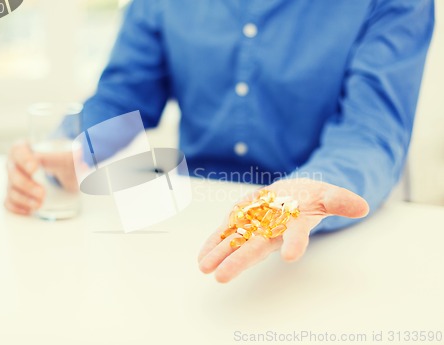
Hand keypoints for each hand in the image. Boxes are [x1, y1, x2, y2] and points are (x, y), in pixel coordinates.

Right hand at [4, 140, 78, 214]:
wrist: (66, 175)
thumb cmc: (63, 162)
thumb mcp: (64, 157)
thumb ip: (55, 156)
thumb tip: (43, 157)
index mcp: (24, 149)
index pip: (18, 150)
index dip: (24, 159)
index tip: (35, 168)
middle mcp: (15, 164)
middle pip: (13, 174)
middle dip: (27, 185)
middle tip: (42, 193)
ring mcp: (13, 180)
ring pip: (11, 190)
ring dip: (25, 199)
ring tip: (40, 204)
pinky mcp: (15, 194)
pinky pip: (9, 202)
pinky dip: (18, 207)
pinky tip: (30, 209)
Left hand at [198, 178, 368, 282]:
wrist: (294, 192)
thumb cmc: (311, 196)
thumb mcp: (328, 193)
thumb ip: (339, 200)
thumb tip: (363, 205)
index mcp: (295, 225)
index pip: (296, 235)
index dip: (295, 244)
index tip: (291, 256)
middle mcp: (273, 231)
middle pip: (256, 247)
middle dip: (240, 260)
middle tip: (222, 276)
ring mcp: (255, 227)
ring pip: (237, 241)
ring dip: (220, 254)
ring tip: (204, 267)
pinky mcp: (242, 220)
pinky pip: (227, 233)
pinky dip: (214, 243)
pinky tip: (202, 256)